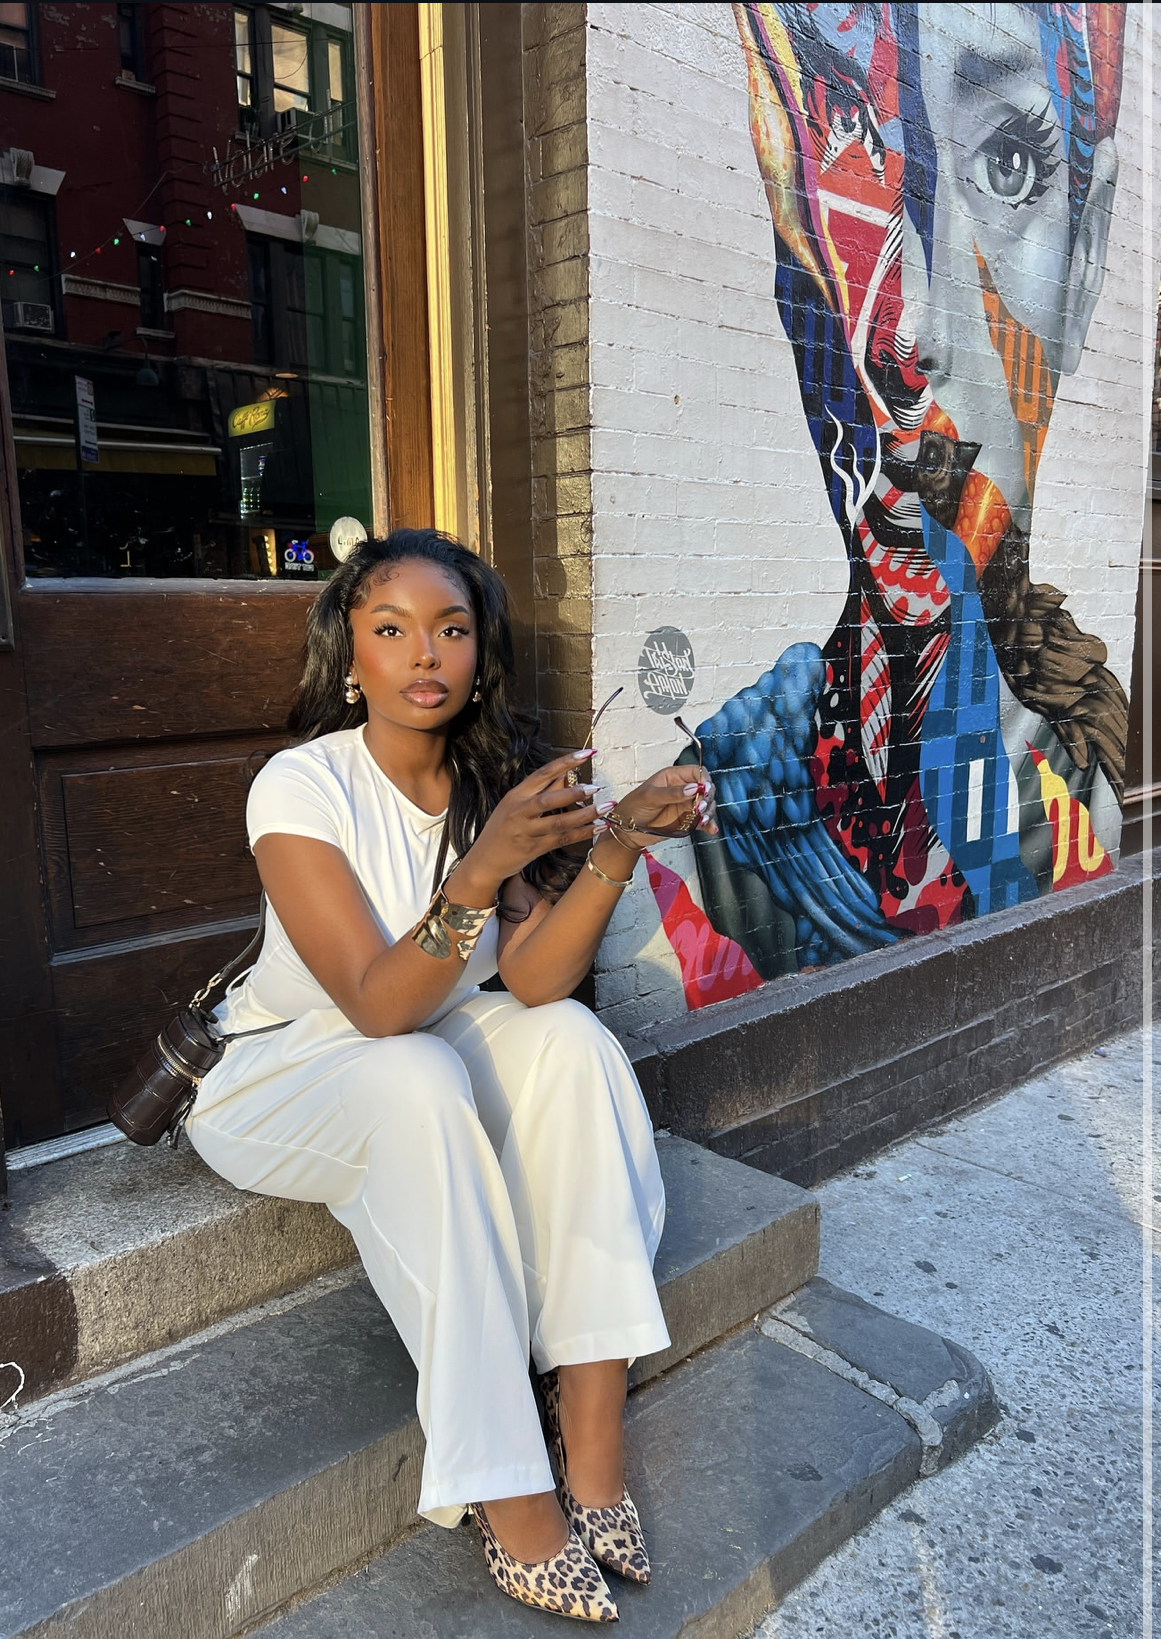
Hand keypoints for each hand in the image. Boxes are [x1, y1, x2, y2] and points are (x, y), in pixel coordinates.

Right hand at [450, 751, 600, 901]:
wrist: (485, 859)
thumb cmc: (502, 828)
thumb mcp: (515, 805)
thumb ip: (540, 790)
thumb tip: (565, 774)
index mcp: (516, 795)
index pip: (543, 773)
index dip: (565, 762)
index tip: (586, 753)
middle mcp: (520, 811)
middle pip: (550, 799)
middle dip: (575, 792)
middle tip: (596, 787)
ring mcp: (527, 831)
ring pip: (560, 822)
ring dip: (586, 814)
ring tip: (606, 807)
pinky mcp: (535, 848)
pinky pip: (563, 839)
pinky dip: (583, 833)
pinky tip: (599, 827)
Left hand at [604, 765, 717, 844]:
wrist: (626, 830)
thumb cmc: (633, 807)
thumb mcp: (650, 797)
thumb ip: (672, 793)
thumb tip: (693, 788)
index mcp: (673, 777)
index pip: (696, 773)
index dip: (704, 780)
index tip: (705, 790)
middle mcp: (682, 789)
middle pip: (705, 789)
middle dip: (707, 797)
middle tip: (701, 808)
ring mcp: (685, 805)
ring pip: (707, 805)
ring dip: (709, 812)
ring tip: (702, 820)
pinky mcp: (687, 820)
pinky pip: (702, 820)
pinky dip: (708, 824)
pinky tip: (711, 829)